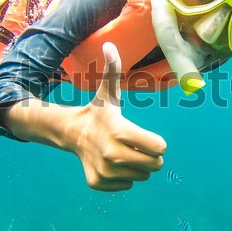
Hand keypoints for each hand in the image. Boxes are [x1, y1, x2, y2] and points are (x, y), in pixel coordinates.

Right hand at [72, 42, 166, 190]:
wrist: (71, 133)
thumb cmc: (98, 112)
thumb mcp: (108, 93)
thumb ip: (113, 70)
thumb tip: (110, 45)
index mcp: (120, 131)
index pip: (160, 147)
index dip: (156, 142)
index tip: (145, 135)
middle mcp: (112, 154)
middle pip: (154, 165)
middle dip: (151, 156)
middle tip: (136, 145)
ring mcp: (105, 172)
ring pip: (142, 177)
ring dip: (137, 167)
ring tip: (122, 152)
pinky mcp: (98, 183)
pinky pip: (127, 185)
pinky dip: (124, 177)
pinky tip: (112, 163)